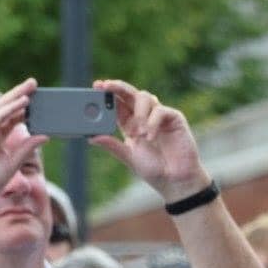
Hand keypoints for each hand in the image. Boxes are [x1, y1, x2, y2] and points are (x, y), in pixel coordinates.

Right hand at [0, 79, 48, 209]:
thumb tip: (45, 135)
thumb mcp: (14, 162)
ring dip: (16, 96)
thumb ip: (28, 148)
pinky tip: (23, 102)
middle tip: (34, 83)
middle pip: (5, 108)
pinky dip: (10, 109)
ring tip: (31, 88)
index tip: (37, 98)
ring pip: (1, 108)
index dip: (22, 107)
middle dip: (19, 94)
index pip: (10, 117)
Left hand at [91, 79, 208, 202]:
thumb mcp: (129, 157)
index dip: (108, 93)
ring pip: (145, 97)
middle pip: (130, 94)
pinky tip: (149, 137)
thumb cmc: (154, 170)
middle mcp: (144, 116)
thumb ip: (113, 146)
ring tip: (136, 133)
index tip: (97, 86)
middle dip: (117, 87)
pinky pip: (160, 111)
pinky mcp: (174, 118)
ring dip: (138, 113)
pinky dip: (152, 122)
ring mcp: (160, 116)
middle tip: (106, 86)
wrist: (176, 181)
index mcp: (130, 124)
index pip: (117, 103)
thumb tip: (91, 137)